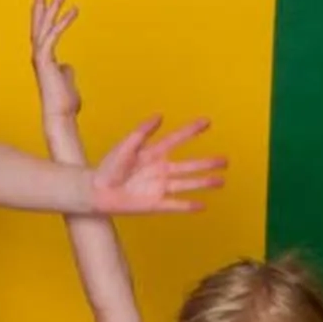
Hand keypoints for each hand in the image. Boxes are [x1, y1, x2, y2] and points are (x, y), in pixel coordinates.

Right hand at [30, 0, 82, 125]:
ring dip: (53, 7)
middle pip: (38, 23)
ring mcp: (41, 58)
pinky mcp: (46, 62)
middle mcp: (39, 55)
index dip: (43, 13)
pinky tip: (73, 11)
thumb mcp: (67, 82)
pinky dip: (63, 23)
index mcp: (43, 58)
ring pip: (45, 26)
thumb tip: (67, 65)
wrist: (59, 117)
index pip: (42, 30)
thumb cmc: (64, 104)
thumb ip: (66, 71)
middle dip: (40, 2)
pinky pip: (54, 37)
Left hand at [89, 117, 229, 215]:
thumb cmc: (109, 167)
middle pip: (189, 165)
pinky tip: (202, 206)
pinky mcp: (155, 204)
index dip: (191, 131)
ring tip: (221, 181)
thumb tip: (160, 116)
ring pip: (187, 184)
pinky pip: (175, 205)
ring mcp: (160, 187)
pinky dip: (188, 206)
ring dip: (204, 183)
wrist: (97, 191)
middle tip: (226, 160)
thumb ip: (143, 132)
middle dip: (207, 163)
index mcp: (154, 153)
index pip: (176, 140)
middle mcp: (161, 170)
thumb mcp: (126, 145)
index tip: (207, 122)